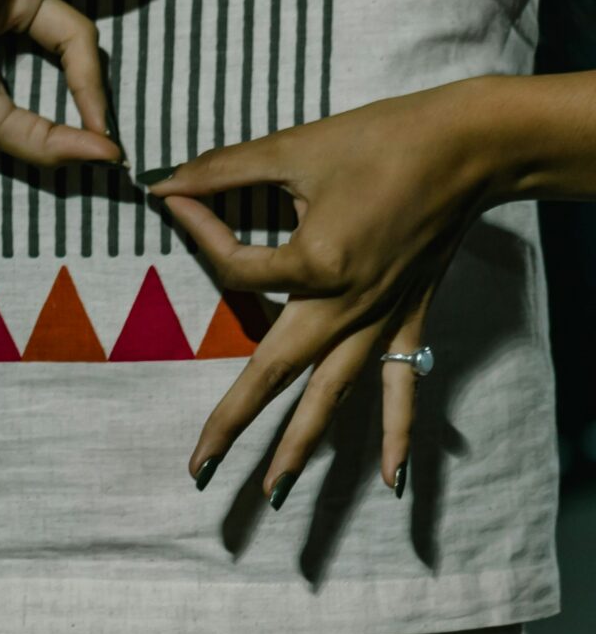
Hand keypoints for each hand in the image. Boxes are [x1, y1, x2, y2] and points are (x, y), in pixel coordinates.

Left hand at [143, 78, 503, 504]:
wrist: (467, 145)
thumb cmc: (380, 138)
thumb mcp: (293, 147)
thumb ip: (223, 170)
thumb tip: (165, 184)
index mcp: (316, 262)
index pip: (233, 267)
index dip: (197, 227)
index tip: (176, 198)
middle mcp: (346, 305)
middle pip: (275, 374)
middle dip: (234, 425)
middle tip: (199, 472)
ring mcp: (380, 319)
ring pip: (332, 396)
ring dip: (301, 447)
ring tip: (272, 495)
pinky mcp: (409, 319)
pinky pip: (402, 387)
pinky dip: (397, 433)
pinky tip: (391, 480)